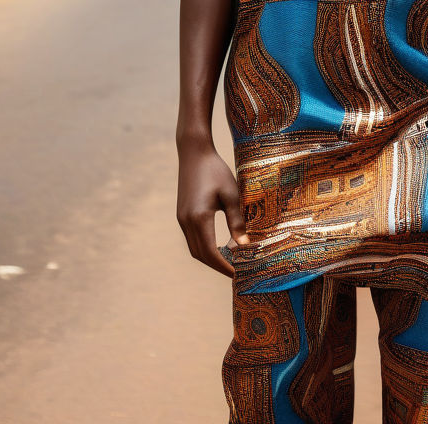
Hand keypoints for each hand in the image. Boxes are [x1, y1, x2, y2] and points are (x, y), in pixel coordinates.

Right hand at [176, 135, 248, 276]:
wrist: (194, 153)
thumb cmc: (216, 170)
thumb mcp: (231, 194)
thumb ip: (237, 221)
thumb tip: (246, 245)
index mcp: (199, 217)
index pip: (211, 253)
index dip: (225, 266)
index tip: (239, 274)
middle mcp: (186, 221)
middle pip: (201, 255)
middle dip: (219, 266)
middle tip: (237, 271)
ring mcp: (181, 219)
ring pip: (195, 248)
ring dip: (211, 258)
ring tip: (230, 260)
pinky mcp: (181, 214)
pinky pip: (192, 239)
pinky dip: (205, 247)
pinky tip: (219, 246)